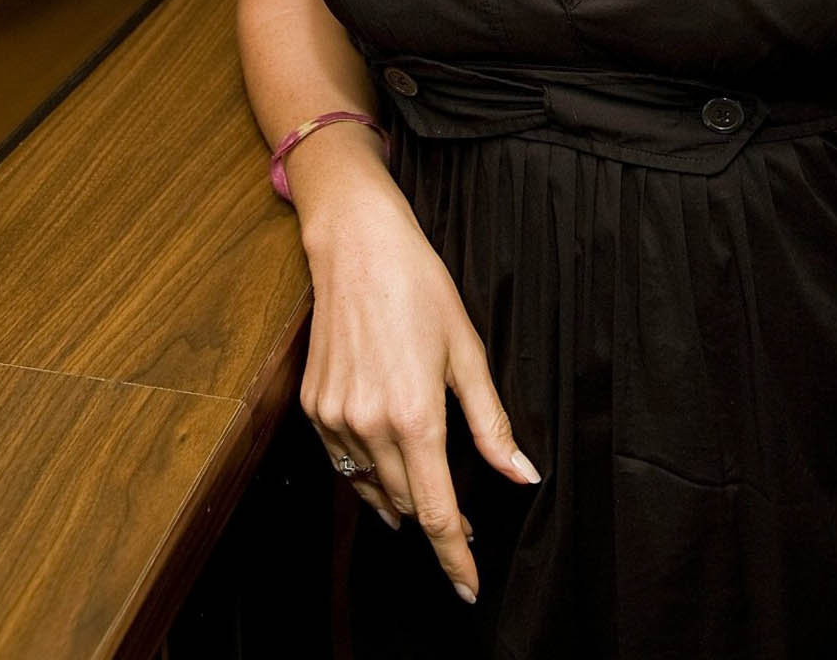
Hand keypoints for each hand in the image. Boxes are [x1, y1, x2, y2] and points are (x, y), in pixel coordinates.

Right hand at [299, 178, 539, 602]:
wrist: (358, 248)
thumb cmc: (420, 289)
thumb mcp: (467, 352)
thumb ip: (492, 423)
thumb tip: (523, 474)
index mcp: (416, 416)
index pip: (438, 512)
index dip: (453, 557)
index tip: (467, 587)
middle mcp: (371, 425)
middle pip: (408, 502)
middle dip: (437, 520)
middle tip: (463, 523)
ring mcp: (337, 418)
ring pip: (373, 487)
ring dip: (402, 497)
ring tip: (427, 496)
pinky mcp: (314, 407)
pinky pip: (343, 461)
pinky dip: (367, 473)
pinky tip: (385, 466)